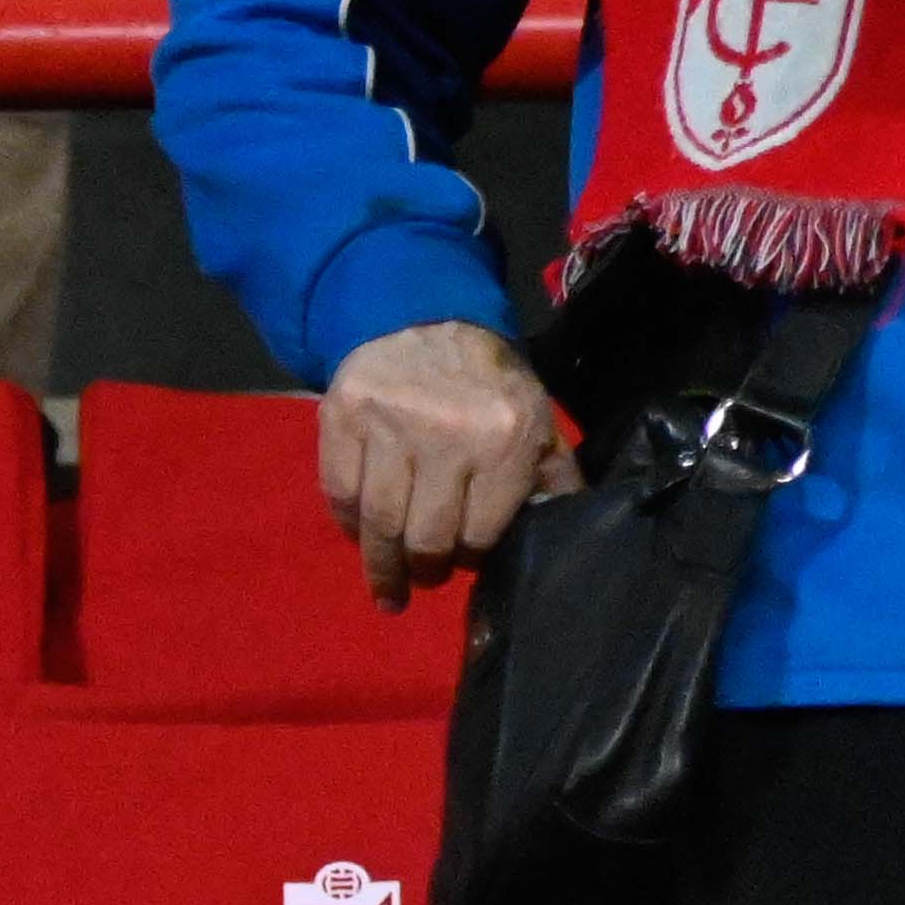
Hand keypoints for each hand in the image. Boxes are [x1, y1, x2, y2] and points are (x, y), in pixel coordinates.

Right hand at [315, 320, 574, 602]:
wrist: (424, 319)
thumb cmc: (489, 384)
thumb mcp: (538, 425)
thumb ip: (553, 481)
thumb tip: (565, 541)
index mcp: (504, 440)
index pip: (479, 533)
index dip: (470, 559)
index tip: (463, 563)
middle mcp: (446, 433)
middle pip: (425, 535)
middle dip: (424, 571)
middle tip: (422, 581)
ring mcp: (388, 423)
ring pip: (379, 520)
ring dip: (381, 564)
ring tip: (388, 586)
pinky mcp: (342, 415)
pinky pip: (339, 490)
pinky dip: (347, 522)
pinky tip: (359, 537)